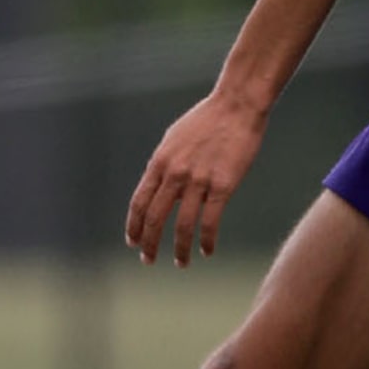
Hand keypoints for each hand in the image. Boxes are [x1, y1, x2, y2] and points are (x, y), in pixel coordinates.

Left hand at [126, 89, 268, 266]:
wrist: (236, 106)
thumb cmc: (206, 121)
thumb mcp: (174, 140)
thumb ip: (164, 165)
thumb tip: (158, 187)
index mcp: (159, 163)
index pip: (139, 202)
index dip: (134, 225)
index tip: (133, 242)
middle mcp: (174, 174)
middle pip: (155, 218)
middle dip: (149, 243)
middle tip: (148, 260)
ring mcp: (198, 181)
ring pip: (182, 225)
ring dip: (179, 248)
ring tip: (181, 263)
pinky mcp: (223, 185)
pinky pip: (210, 221)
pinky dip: (206, 240)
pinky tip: (206, 251)